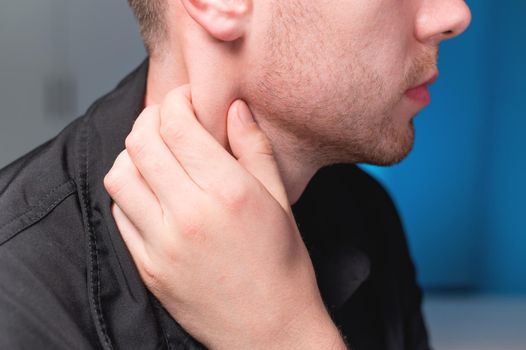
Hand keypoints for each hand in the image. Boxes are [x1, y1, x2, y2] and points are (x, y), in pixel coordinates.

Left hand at [104, 86, 345, 348]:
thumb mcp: (279, 201)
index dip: (176, 101)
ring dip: (133, 154)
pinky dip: (128, 192)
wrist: (270, 332)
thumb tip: (235, 108)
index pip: (177, 126)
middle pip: (141, 143)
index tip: (185, 100)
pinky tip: (150, 192)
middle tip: (167, 121)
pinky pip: (119, 214)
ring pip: (120, 175)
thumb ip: (255, 149)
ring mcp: (162, 244)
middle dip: (150, 119)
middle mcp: (189, 215)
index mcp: (228, 193)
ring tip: (155, 156)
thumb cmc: (283, 267)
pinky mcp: (148, 267)